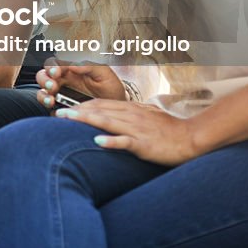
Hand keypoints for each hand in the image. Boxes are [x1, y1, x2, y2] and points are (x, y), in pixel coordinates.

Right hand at [36, 58, 124, 110]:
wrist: (118, 110)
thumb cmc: (111, 88)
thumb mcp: (104, 74)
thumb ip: (89, 66)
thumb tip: (72, 64)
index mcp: (71, 70)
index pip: (55, 64)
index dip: (52, 67)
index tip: (56, 72)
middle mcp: (63, 82)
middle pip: (44, 76)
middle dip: (45, 80)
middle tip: (52, 86)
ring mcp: (60, 96)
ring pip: (42, 92)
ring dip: (43, 95)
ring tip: (51, 100)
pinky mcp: (62, 110)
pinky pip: (50, 111)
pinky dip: (51, 111)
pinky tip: (58, 112)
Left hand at [55, 99, 201, 165]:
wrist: (191, 138)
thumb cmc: (169, 130)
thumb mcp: (147, 115)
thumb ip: (129, 113)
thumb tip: (113, 113)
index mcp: (130, 109)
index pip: (100, 103)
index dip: (81, 105)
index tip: (65, 109)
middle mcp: (130, 115)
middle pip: (98, 109)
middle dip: (76, 110)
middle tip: (56, 112)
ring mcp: (136, 129)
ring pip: (106, 121)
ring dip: (85, 120)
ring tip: (66, 119)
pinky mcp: (144, 144)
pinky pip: (125, 142)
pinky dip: (111, 141)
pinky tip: (97, 142)